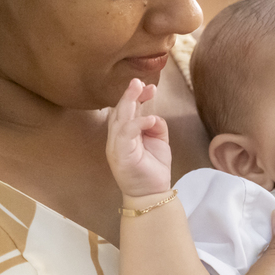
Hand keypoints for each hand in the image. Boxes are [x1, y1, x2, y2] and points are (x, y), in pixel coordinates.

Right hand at [105, 78, 171, 197]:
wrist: (152, 194)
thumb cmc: (153, 169)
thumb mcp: (158, 142)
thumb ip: (156, 126)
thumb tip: (154, 115)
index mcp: (124, 135)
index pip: (126, 111)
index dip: (135, 97)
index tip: (149, 87)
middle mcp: (117, 139)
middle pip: (120, 112)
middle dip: (129, 94)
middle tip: (138, 80)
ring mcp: (116, 147)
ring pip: (119, 119)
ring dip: (129, 102)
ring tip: (139, 88)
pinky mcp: (120, 155)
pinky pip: (126, 133)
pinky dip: (138, 123)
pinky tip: (150, 119)